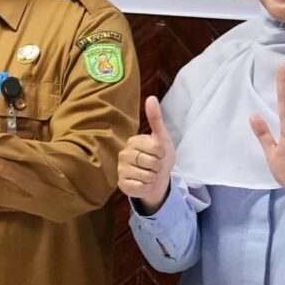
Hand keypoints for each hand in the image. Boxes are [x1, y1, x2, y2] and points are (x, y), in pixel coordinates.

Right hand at [119, 95, 174, 209]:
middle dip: (158, 167)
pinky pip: (140, 187)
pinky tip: (145, 184)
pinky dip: (147, 187)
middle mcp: (124, 154)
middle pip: (151, 162)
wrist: (159, 179)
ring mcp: (121, 170)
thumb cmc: (160, 158)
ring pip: (146, 176)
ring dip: (153, 178)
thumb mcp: (162, 138)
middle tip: (155, 167)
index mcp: (133, 141)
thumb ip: (156, 119)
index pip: (155, 148)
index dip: (162, 154)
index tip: (160, 154)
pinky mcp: (122, 185)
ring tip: (151, 175)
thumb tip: (151, 97)